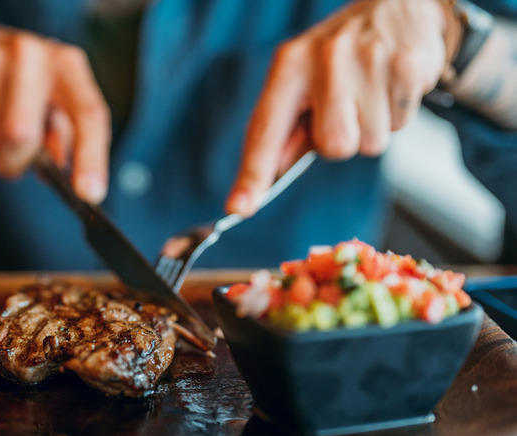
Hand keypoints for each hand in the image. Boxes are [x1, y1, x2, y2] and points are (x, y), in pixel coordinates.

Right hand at [0, 27, 110, 202]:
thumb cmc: (27, 89)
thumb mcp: (55, 107)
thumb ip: (65, 140)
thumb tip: (61, 169)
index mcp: (68, 66)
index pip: (88, 114)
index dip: (91, 157)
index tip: (89, 195)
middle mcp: (33, 53)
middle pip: (22, 133)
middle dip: (16, 160)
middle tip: (13, 160)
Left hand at [226, 0, 454, 215]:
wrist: (399, 6)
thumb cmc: (343, 55)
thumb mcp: (305, 81)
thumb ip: (287, 131)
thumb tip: (266, 179)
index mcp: (289, 66)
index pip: (265, 130)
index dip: (253, 174)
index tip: (238, 207)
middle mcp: (324, 59)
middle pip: (333, 147)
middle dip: (343, 139)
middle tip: (348, 107)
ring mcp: (367, 60)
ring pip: (369, 143)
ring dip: (373, 127)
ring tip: (372, 93)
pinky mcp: (405, 66)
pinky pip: (399, 126)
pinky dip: (397, 115)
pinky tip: (391, 86)